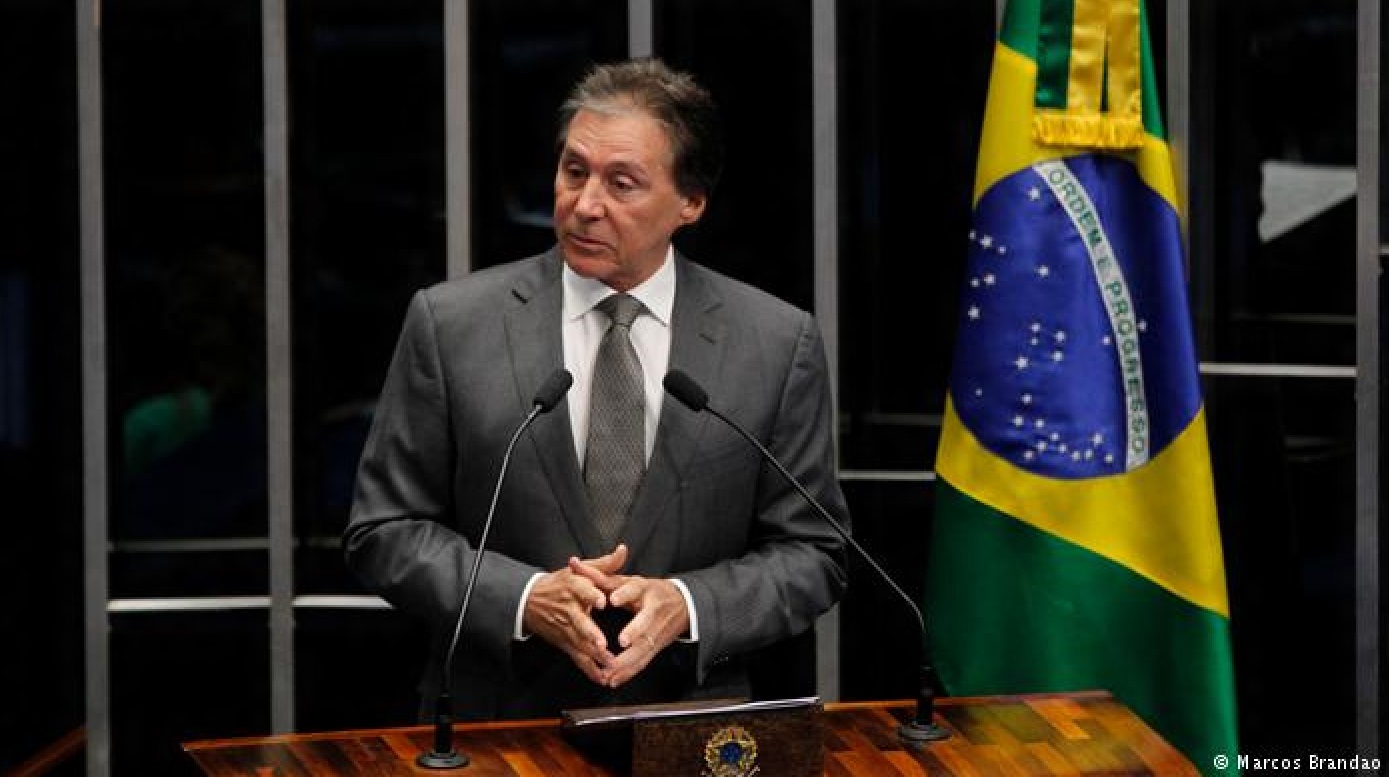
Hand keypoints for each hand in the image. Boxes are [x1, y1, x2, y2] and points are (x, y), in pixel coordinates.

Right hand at [523, 545, 628, 684]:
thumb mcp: (580, 570)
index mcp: (574, 588)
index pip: (582, 591)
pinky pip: (578, 658)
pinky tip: (602, 678)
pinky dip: (589, 670)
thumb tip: (623, 551)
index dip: (591, 595)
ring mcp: (566, 628)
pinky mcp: (565, 642)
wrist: (529, 600)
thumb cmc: (560, 583)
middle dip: (590, 634)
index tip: (601, 601)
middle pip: (579, 622)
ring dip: (594, 656)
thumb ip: (605, 564)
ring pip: (580, 643)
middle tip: (602, 644)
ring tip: (609, 664)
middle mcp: (569, 609)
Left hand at [569, 558, 689, 688]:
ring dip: (627, 660)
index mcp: (644, 589)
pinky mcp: (656, 646)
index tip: (614, 599)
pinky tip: (614, 680)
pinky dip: (628, 672)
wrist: (683, 604)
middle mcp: (653, 610)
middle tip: (622, 641)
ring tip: (610, 670)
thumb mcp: (627, 580)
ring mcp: (656, 630)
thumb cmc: (648, 591)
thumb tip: (574, 564)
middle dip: (635, 631)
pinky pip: (643, 661)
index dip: (625, 594)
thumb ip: (600, 575)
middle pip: (645, 622)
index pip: (635, 589)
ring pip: (643, 646)